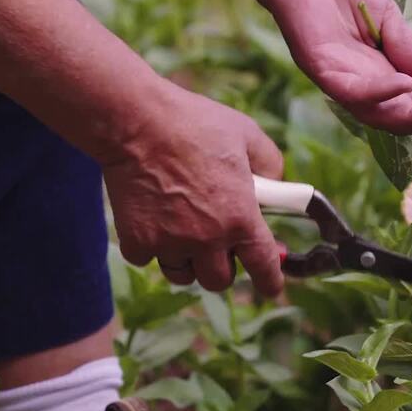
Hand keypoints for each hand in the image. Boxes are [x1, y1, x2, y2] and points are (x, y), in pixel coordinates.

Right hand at [103, 83, 284, 295]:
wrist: (137, 122)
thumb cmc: (194, 124)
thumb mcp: (247, 135)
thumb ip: (270, 166)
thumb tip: (275, 188)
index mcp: (241, 219)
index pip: (264, 267)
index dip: (271, 281)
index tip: (271, 287)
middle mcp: (208, 239)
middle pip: (219, 281)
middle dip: (221, 266)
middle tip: (215, 244)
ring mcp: (171, 244)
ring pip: (183, 275)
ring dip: (186, 261)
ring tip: (181, 229)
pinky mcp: (138, 242)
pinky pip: (148, 259)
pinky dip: (150, 246)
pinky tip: (151, 218)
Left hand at [253, 0, 411, 135]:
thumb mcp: (388, 17)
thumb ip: (409, 47)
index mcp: (381, 74)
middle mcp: (362, 85)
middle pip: (401, 118)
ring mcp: (340, 81)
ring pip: (380, 113)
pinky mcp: (320, 70)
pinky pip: (352, 92)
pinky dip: (380, 92)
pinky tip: (406, 85)